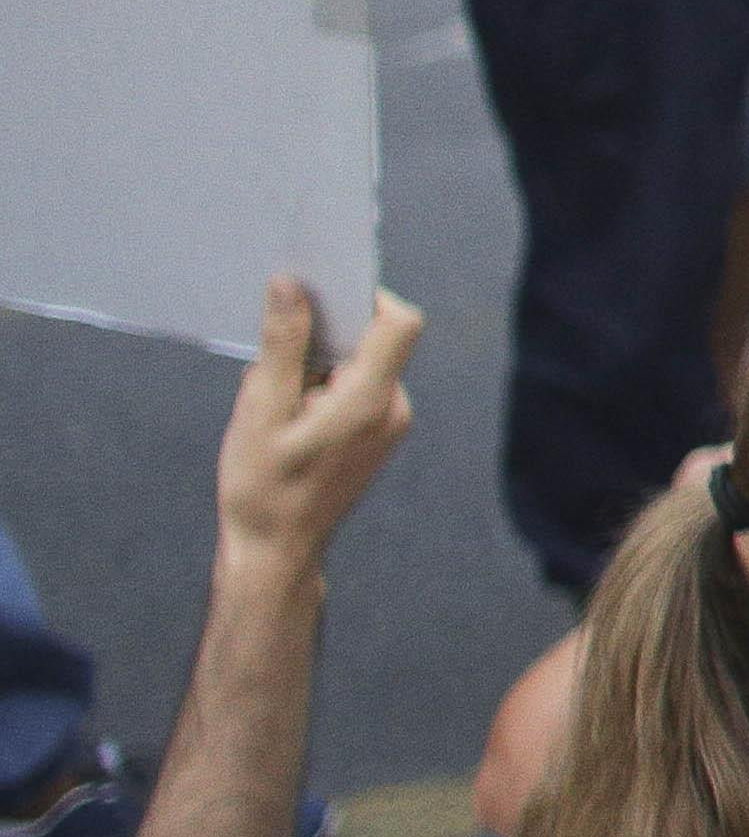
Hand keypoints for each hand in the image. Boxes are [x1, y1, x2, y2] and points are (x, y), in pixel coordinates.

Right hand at [216, 279, 422, 575]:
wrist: (275, 551)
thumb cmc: (263, 487)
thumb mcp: (262, 408)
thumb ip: (282, 343)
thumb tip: (291, 285)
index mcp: (372, 399)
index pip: (399, 322)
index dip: (366, 295)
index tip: (319, 293)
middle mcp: (393, 408)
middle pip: (374, 340)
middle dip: (324, 337)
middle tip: (274, 360)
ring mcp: (390, 424)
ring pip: (358, 365)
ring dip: (315, 367)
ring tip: (274, 403)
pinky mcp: (377, 434)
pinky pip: (356, 390)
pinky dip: (321, 389)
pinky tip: (285, 418)